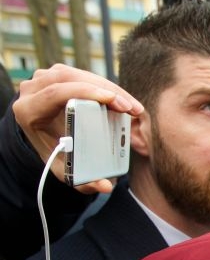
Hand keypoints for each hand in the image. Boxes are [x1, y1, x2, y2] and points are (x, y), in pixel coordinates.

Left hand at [12, 64, 143, 191]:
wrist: (44, 139)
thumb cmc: (56, 154)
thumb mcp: (66, 170)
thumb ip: (84, 182)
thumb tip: (106, 186)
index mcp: (28, 111)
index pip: (56, 92)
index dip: (87, 92)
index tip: (113, 101)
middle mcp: (31, 90)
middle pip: (70, 79)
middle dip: (105, 90)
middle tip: (130, 108)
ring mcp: (42, 78)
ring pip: (79, 74)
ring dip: (109, 87)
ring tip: (131, 107)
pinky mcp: (56, 74)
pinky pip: (83, 74)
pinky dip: (104, 86)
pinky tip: (121, 100)